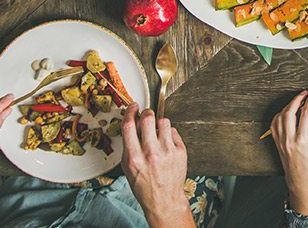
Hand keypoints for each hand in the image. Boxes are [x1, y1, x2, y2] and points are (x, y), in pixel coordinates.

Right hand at [121, 103, 192, 227]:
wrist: (164, 199)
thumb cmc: (144, 185)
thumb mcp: (128, 168)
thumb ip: (128, 146)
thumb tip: (131, 124)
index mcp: (134, 158)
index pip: (130, 126)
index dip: (130, 112)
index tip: (133, 107)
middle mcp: (151, 153)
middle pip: (148, 118)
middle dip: (146, 113)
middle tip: (146, 115)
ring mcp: (167, 151)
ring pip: (164, 122)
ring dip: (159, 124)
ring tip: (157, 133)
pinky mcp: (180, 151)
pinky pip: (174, 131)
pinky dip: (169, 134)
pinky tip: (165, 143)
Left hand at [271, 91, 307, 215]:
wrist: (299, 180)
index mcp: (302, 140)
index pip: (306, 114)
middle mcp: (289, 139)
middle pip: (289, 112)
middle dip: (297, 99)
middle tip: (305, 94)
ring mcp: (280, 141)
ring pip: (280, 116)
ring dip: (288, 105)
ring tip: (297, 101)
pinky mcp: (276, 142)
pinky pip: (274, 124)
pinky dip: (280, 114)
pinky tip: (287, 112)